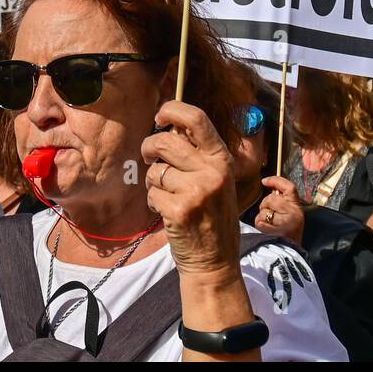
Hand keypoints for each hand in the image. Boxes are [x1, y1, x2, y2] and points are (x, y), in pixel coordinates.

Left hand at [141, 100, 240, 281]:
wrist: (216, 261)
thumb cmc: (213, 217)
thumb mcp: (217, 180)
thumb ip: (199, 154)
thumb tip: (171, 127)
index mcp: (222, 159)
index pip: (197, 119)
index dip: (173, 110)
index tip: (160, 116)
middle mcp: (212, 171)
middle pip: (166, 141)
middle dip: (150, 147)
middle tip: (149, 157)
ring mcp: (196, 191)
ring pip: (155, 170)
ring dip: (154, 182)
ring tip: (168, 195)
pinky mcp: (179, 209)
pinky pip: (151, 193)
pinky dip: (153, 202)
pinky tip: (167, 212)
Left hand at [254, 176, 304, 244]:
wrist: (291, 253)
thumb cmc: (287, 231)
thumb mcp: (289, 214)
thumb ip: (282, 201)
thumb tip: (269, 185)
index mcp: (297, 207)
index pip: (289, 187)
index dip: (276, 181)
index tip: (264, 181)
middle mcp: (294, 213)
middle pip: (272, 199)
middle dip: (265, 205)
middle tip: (269, 214)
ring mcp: (286, 223)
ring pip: (264, 211)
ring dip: (262, 217)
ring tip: (269, 225)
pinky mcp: (277, 232)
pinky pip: (260, 221)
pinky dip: (260, 225)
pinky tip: (266, 231)